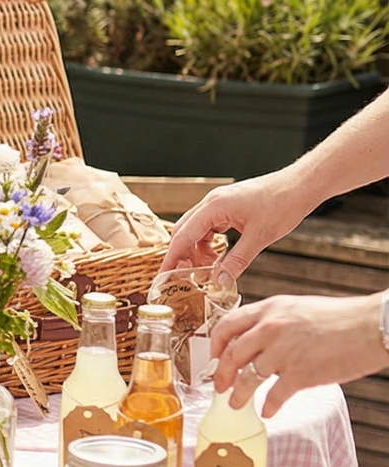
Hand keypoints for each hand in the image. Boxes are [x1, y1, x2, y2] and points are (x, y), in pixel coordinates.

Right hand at [160, 171, 313, 279]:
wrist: (301, 185)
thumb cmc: (283, 204)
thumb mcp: (259, 237)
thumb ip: (237, 261)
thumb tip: (219, 281)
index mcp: (213, 207)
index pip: (183, 236)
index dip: (172, 257)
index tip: (165, 275)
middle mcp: (211, 202)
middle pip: (184, 231)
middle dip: (183, 255)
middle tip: (187, 276)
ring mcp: (219, 203)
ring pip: (196, 230)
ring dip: (198, 250)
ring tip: (210, 269)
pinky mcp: (228, 206)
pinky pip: (209, 226)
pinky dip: (210, 243)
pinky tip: (220, 255)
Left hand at [210, 292, 385, 416]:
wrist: (371, 326)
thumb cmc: (341, 318)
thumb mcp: (298, 308)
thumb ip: (274, 322)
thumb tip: (258, 340)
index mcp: (269, 310)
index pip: (227, 326)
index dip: (215, 345)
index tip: (213, 357)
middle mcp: (270, 329)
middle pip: (231, 355)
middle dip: (221, 374)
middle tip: (218, 386)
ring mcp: (282, 353)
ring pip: (247, 378)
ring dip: (238, 395)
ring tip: (235, 404)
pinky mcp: (299, 374)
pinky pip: (274, 395)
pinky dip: (269, 406)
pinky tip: (267, 411)